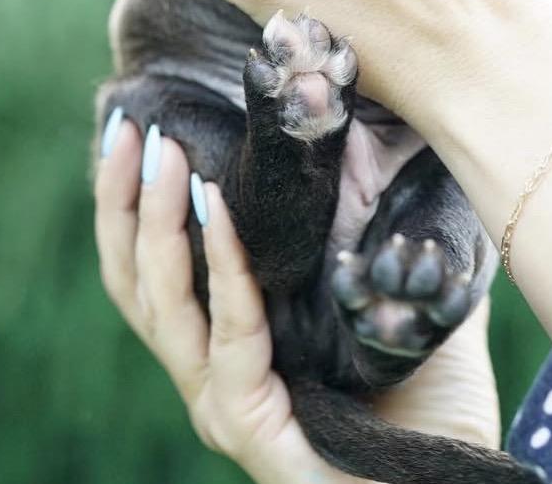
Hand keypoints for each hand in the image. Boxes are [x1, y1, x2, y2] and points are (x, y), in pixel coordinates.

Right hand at [95, 117, 502, 483]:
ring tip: (165, 152)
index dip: (129, 197)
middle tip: (130, 126)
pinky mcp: (248, 426)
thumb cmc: (427, 398)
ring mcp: (221, 402)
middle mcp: (207, 371)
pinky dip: (221, 265)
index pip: (149, 263)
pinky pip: (225, 335)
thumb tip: (360, 131)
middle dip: (124, 196)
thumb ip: (371, 217)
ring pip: (161, 303)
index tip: (131, 126)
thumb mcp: (390, 283)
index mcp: (223, 339)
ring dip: (158, 218)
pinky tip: (218, 207)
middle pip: (135, 278)